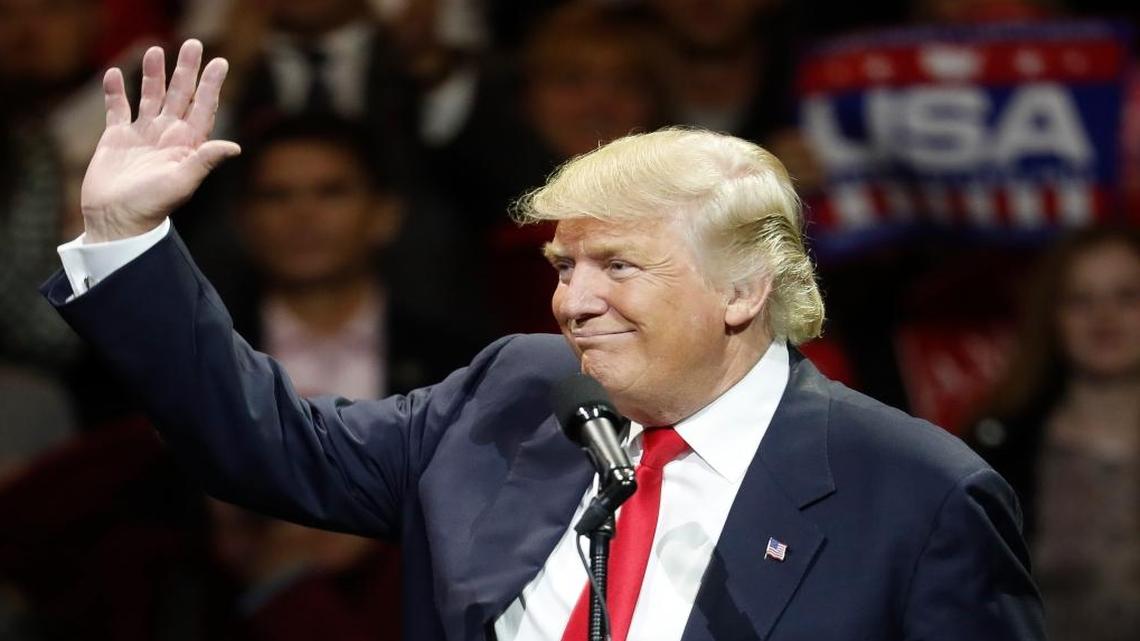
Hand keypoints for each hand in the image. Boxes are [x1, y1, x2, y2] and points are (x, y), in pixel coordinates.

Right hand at [81, 40, 240, 242]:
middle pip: (178, 95)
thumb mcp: (183, 182)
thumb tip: (235, 147)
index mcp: (186, 144)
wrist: (117, 221)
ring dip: (152, 74)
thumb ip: (205, 160)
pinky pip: (117, 109)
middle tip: (193, 44)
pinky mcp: (116, 139)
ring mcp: (142, 136)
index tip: (220, 63)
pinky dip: (115, 92)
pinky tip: (113, 73)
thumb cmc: (152, 206)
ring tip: (155, 50)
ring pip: (149, 97)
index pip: (202, 108)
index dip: (211, 85)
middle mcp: (166, 136)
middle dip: (186, 70)